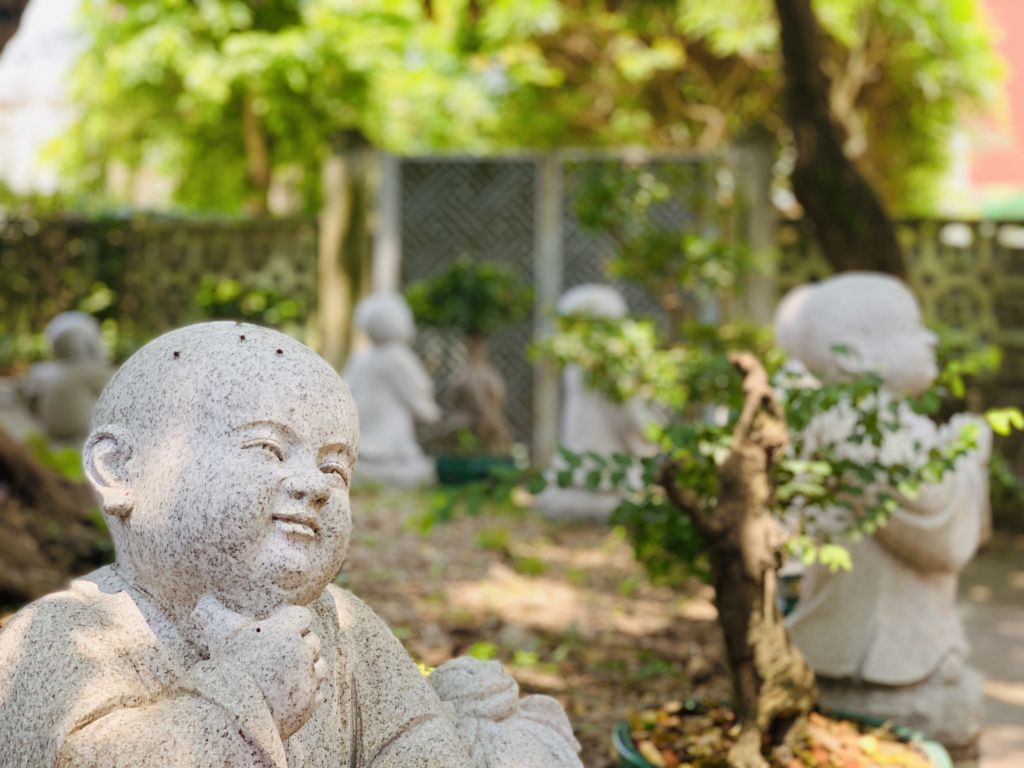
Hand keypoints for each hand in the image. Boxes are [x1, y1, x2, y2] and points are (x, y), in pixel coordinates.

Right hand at [192, 595, 326, 738]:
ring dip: (308, 667)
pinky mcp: (309, 703)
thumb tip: (203, 600)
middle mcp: (302, 652)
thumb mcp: (218, 634)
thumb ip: (211, 613)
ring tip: (289, 673)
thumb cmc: (225, 668)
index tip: (280, 628)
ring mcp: (308, 679)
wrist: (231, 713)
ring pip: (319, 666)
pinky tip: (291, 694)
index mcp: (286, 631)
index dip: (292, 621)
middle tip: (282, 653)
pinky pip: (318, 693)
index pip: (303, 616)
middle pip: (313, 641)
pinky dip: (308, 693)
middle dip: (300, 645)